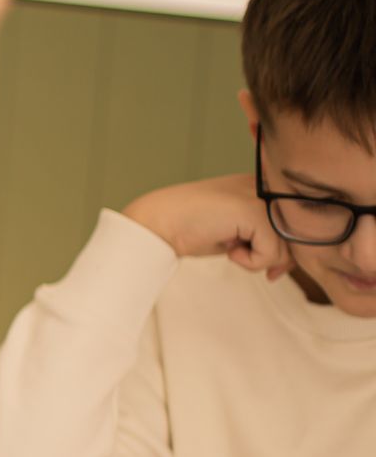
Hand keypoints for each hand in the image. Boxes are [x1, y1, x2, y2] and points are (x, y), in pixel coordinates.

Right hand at [125, 175, 291, 277]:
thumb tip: (283, 269)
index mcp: (263, 187)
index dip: (281, 250)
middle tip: (242, 256)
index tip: (257, 260)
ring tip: (231, 248)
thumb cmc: (191, 228)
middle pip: (296, 237)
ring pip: (286, 248)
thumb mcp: (236, 234)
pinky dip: (249, 262)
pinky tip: (228, 249)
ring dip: (257, 260)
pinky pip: (270, 254)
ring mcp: (262, 198)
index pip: (294, 224)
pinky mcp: (255, 212)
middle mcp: (267, 188)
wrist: (158, 221)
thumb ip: (263, 241)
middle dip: (274, 258)